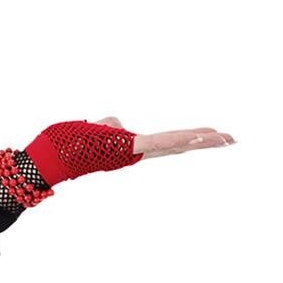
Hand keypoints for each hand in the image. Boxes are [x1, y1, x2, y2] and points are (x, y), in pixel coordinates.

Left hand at [21, 115, 235, 189]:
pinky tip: (198, 139)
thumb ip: (109, 126)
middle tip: (232, 140)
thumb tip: (115, 125)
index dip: (188, 140)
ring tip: (225, 138)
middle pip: (178, 145)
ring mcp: (134, 152)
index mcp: (130, 148)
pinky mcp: (128, 148)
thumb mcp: (94, 129)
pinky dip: (179, 140)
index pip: (166, 142)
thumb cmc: (66, 146)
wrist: (50, 157)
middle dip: (206, 143)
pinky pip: (158, 143)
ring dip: (201, 140)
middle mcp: (136, 153)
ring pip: (174, 143)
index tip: (210, 137)